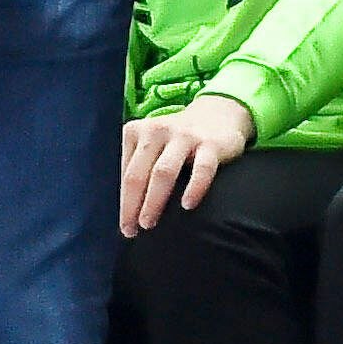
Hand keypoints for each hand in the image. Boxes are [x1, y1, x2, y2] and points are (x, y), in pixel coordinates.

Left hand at [122, 93, 253, 234]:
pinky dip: (194, 188)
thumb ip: (138, 166)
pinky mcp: (211, 144)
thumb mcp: (152, 144)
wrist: (218, 113)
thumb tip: (126, 209)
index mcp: (136, 132)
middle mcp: (157, 130)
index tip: (125, 226)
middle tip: (133, 230)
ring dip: (154, 200)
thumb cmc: (177, 140)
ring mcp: (184, 136)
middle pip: (138, 174)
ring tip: (149, 223)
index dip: (123, 203)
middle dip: (132, 205)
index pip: (125, 173)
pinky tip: (187, 205)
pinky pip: (202, 169)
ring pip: (163, 172)